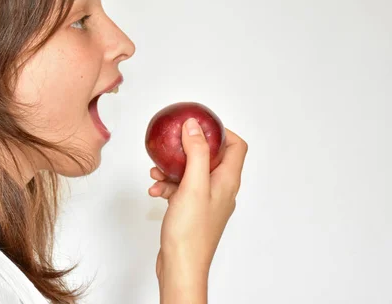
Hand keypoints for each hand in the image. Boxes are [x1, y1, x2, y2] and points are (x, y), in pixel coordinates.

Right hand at [149, 118, 247, 303]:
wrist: (181, 265)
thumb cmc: (191, 231)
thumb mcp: (193, 185)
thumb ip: (196, 153)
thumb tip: (195, 126)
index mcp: (227, 181)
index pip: (236, 146)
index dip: (220, 132)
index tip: (199, 126)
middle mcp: (221, 189)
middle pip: (211, 157)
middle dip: (189, 149)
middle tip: (174, 144)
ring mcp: (206, 201)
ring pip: (192, 173)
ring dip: (173, 169)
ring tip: (156, 173)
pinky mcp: (192, 210)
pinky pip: (181, 189)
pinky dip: (168, 186)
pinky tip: (155, 190)